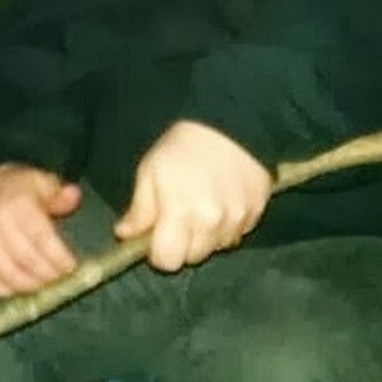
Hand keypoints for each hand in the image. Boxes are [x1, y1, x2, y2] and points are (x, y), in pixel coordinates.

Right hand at [0, 163, 80, 297]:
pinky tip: (24, 289)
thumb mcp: (44, 182)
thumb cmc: (22, 188)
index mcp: (17, 204)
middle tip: (63, 280)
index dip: (57, 256)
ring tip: (47, 286)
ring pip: (6, 274)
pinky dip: (7, 291)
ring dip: (30, 286)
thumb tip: (73, 196)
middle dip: (47, 275)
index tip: (71, 267)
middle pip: (25, 259)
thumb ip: (60, 194)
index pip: (40, 237)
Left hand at [114, 121, 272, 271]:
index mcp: (181, 213)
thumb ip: (139, 209)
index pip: (167, 261)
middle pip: (193, 257)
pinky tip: (222, 200)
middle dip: (184, 243)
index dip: (159, 251)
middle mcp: (212, 222)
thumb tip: (125, 233)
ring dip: (208, 234)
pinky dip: (228, 224)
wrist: (229, 120)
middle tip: (180, 215)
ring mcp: (237, 218)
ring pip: (217, 247)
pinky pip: (238, 233)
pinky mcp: (256, 211)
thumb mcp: (150, 170)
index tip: (158, 235)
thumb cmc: (183, 144)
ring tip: (203, 204)